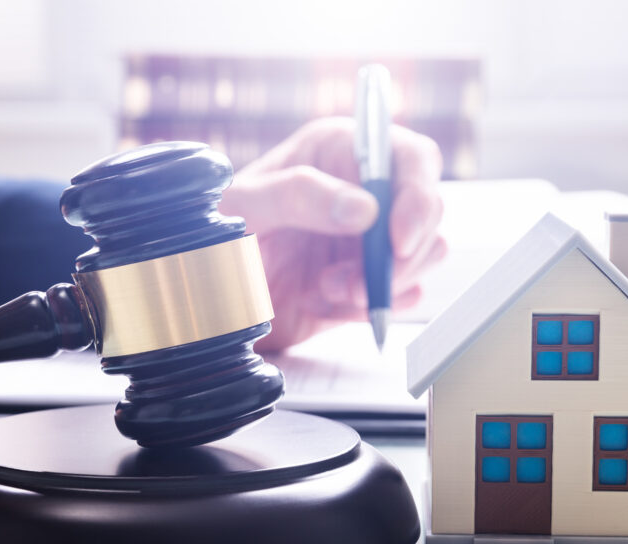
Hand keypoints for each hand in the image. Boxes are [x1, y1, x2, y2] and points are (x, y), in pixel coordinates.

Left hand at [219, 117, 445, 351]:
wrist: (199, 297)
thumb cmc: (212, 235)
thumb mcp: (244, 207)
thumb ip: (299, 196)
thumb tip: (365, 208)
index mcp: (340, 152)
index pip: (411, 160)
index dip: (418, 196)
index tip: (398, 241)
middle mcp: (363, 191)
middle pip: (428, 212)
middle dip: (400, 255)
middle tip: (356, 284)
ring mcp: (368, 238)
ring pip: (423, 256)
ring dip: (385, 283)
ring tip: (329, 289)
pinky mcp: (367, 281)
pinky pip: (401, 296)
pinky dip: (371, 308)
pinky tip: (326, 303)